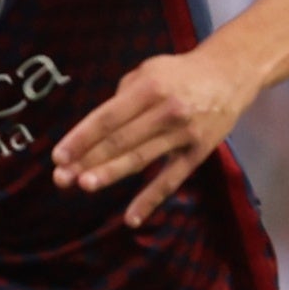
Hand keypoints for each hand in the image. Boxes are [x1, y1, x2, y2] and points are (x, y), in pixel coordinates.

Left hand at [53, 43, 251, 229]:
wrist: (230, 74)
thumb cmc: (179, 74)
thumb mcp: (148, 71)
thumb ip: (121, 97)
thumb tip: (94, 129)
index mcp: (149, 88)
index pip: (107, 117)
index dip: (81, 138)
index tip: (58, 156)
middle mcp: (167, 111)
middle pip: (120, 140)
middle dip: (88, 160)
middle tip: (61, 178)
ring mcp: (184, 133)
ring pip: (141, 158)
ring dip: (111, 174)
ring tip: (84, 185)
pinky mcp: (198, 152)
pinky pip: (171, 180)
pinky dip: (151, 199)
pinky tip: (130, 218)